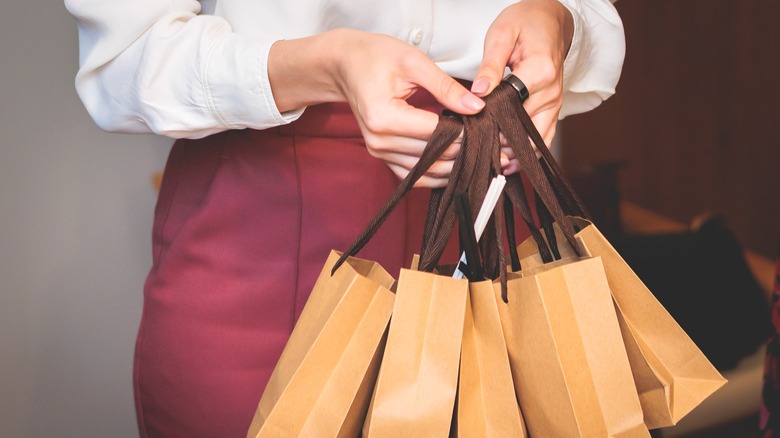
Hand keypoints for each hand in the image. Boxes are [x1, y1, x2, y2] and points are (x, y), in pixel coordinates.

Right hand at [269, 29, 484, 186]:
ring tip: (482, 155)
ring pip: (427, 172)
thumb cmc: (375, 57)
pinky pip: (415, 176)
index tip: (491, 127)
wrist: (345, 66)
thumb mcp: (414, 62)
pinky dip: (438, 173)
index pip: (436, 134)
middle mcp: (379, 141)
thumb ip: (447, 87)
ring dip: (456, 167)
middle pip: (434, 156)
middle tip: (495, 144)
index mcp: (385, 117)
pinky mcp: (382, 158)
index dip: (467, 133)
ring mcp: (379, 152)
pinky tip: (458, 164)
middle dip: (467, 151)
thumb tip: (477, 107)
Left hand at [471, 0, 573, 173]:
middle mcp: (551, 92)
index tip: (471, 133)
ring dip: (513, 153)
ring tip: (488, 162)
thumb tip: (478, 94)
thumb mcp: (501, 36)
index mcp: (539, 72)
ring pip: (535, 141)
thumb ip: (489, 66)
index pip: (512, 108)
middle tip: (474, 154)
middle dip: (499, 144)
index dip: (490, 123)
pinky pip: (543, 140)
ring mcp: (556, 104)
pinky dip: (526, 152)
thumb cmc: (523, 23)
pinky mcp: (554, 110)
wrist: (549, 20)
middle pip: (523, 130)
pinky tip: (507, 161)